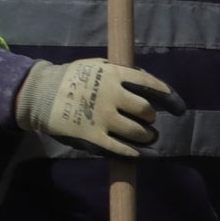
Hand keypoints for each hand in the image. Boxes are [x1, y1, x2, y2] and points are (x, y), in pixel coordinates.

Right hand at [14, 58, 185, 157]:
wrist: (41, 93)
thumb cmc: (76, 78)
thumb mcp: (99, 66)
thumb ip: (124, 74)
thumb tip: (152, 85)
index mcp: (114, 74)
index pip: (151, 85)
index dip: (170, 98)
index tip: (179, 109)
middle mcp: (111, 95)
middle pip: (147, 112)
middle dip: (150, 118)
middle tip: (147, 120)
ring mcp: (102, 117)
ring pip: (139, 132)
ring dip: (148, 136)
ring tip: (147, 136)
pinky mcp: (93, 136)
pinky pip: (123, 149)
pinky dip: (138, 153)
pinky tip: (146, 154)